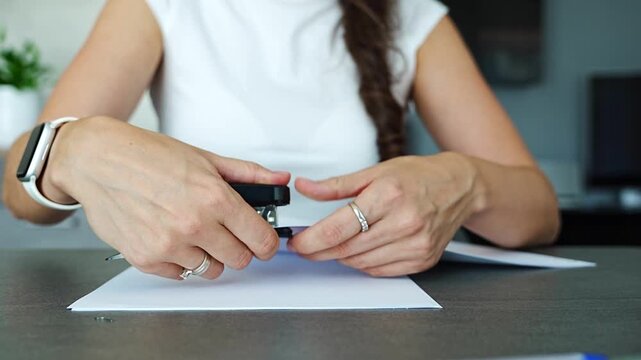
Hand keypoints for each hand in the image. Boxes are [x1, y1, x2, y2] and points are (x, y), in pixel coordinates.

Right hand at [47, 116, 290, 278]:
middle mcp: (194, 225)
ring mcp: (169, 245)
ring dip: (209, 256)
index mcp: (214, 198)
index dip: (265, 242)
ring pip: (211, 270)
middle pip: (240, 260)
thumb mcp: (204, 158)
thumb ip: (248, 173)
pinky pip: (180, 275)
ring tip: (193, 232)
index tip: (261, 241)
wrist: (97, 160)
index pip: (261, 240)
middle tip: (225, 232)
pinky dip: (180, 261)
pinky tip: (171, 237)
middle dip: (238, 248)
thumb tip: (280, 180)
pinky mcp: (145, 258)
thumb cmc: (147, 155)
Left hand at [287, 153, 483, 276]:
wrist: (460, 187)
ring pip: (361, 263)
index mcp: (389, 196)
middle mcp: (405, 222)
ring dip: (341, 256)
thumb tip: (305, 188)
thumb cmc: (419, 176)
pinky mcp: (422, 259)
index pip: (339, 228)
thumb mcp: (375, 171)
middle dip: (319, 250)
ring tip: (335, 242)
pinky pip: (380, 270)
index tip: (297, 243)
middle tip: (305, 246)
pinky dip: (363, 262)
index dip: (311, 240)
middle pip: (347, 248)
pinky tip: (362, 248)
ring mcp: (416, 244)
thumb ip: (336, 185)